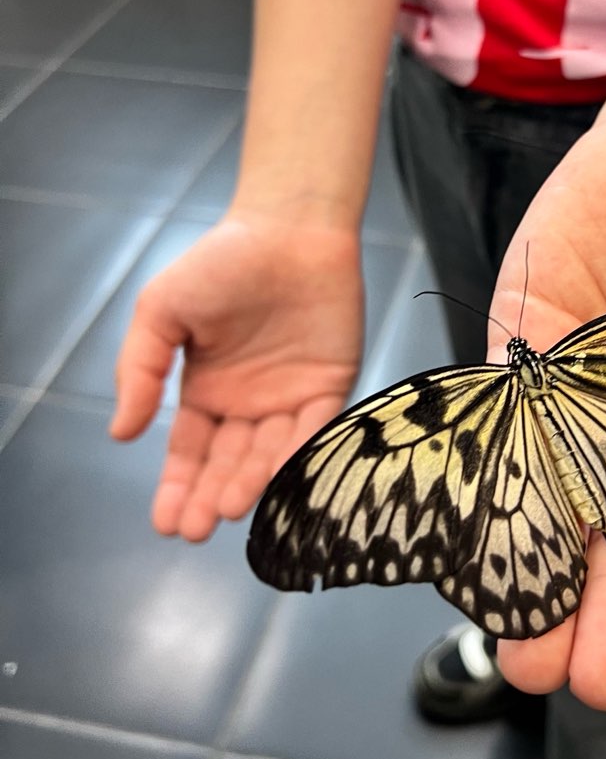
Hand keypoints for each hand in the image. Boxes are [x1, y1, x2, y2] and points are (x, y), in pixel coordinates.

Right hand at [110, 214, 362, 541]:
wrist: (289, 229)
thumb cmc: (222, 263)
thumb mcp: (163, 312)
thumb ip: (141, 370)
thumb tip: (120, 434)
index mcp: (209, 391)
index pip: (191, 452)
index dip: (179, 487)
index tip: (167, 522)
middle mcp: (251, 403)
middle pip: (230, 462)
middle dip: (213, 496)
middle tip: (197, 529)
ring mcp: (293, 396)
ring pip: (272, 452)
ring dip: (253, 482)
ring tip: (232, 508)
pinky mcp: (333, 384)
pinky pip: (318, 427)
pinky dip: (301, 453)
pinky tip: (279, 479)